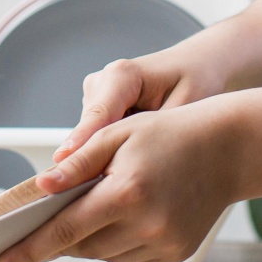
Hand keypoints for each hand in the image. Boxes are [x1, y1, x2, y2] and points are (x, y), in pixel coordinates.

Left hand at [0, 98, 245, 261]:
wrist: (228, 151)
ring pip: (104, 255)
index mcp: (125, 192)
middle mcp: (145, 225)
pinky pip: (128, 259)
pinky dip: (115, 243)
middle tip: (45, 220)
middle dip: (58, 237)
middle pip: (81, 246)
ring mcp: (162, 244)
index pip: (63, 230)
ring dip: (89, 238)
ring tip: (99, 205)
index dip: (28, 249)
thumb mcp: (117, 134)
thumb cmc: (174, 134)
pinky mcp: (173, 254)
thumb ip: (77, 163)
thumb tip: (41, 186)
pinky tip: (124, 216)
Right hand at [53, 47, 226, 164]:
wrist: (197, 67)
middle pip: (88, 132)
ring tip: (138, 176)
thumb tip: (129, 166)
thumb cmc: (195, 83)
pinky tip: (134, 165)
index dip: (81, 144)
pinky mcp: (98, 109)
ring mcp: (97, 95)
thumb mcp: (183, 109)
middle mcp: (103, 82)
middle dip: (97, 160)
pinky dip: (111, 155)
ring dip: (107, 159)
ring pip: (90, 139)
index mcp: (123, 75)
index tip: (64, 167)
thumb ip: (154, 135)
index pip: (97, 115)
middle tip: (112, 194)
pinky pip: (97, 139)